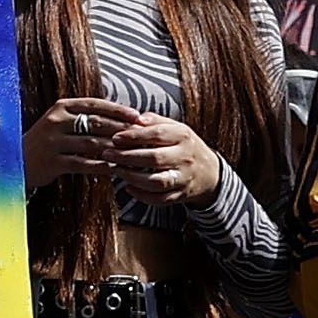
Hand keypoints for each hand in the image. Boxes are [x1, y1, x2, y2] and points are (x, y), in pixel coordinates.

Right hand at [24, 100, 127, 187]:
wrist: (16, 160)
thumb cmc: (47, 141)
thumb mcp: (61, 122)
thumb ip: (85, 117)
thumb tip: (120, 117)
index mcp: (62, 107)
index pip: (95, 104)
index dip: (118, 110)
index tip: (137, 116)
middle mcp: (57, 121)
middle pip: (96, 123)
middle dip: (121, 129)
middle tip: (141, 136)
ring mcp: (54, 141)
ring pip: (92, 143)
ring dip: (115, 149)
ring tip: (133, 154)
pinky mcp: (53, 161)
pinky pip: (83, 163)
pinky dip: (101, 166)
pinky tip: (115, 169)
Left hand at [92, 106, 223, 214]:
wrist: (209, 172)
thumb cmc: (184, 145)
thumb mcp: (175, 127)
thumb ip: (154, 121)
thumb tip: (133, 118)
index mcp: (183, 136)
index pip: (158, 134)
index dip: (134, 136)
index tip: (115, 138)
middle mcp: (185, 157)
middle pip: (155, 158)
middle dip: (127, 157)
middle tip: (107, 154)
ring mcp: (184, 178)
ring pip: (157, 181)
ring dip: (132, 177)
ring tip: (115, 170)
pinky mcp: (181, 195)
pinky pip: (160, 199)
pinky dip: (142, 195)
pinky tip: (128, 186)